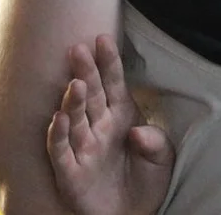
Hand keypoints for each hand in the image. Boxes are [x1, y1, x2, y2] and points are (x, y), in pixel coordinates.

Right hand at [47, 35, 174, 214]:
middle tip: (78, 48)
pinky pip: (60, 151)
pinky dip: (58, 135)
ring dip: (73, 101)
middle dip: (85, 72)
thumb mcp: (162, 161)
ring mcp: (82, 148)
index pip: (114, 85)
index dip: (109, 63)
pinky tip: (58, 119)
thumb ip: (155, 142)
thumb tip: (137, 131)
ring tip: (76, 83)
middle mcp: (97, 128)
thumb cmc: (145, 181)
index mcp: (120, 117)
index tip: (103, 39)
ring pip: (74, 118)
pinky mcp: (70, 172)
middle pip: (91, 95)